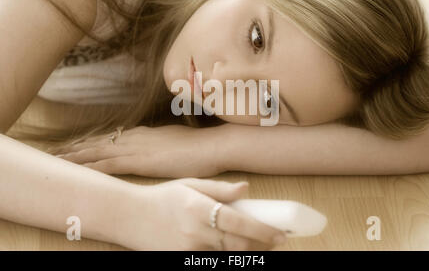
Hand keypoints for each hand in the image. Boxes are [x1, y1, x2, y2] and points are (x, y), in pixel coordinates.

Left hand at [54, 125, 225, 177]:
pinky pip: (109, 164)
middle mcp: (135, 138)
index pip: (110, 138)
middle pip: (99, 142)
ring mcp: (137, 148)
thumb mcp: (176, 142)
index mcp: (144, 133)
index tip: (75, 146)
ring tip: (57, 160)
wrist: (212, 146)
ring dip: (76, 156)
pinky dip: (91, 166)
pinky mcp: (140, 160)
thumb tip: (155, 149)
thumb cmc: (200, 146)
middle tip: (56, 151)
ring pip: (98, 151)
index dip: (91, 142)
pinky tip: (78, 170)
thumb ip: (160, 145)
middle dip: (76, 148)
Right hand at [116, 178, 287, 249]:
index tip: (280, 234)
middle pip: (238, 245)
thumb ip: (219, 189)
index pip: (238, 222)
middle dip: (261, 245)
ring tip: (258, 245)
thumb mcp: (190, 184)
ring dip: (246, 253)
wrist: (130, 216)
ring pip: (227, 256)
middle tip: (276, 241)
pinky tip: (232, 250)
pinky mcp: (180, 260)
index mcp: (198, 208)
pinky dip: (225, 257)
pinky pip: (210, 262)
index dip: (263, 230)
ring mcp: (187, 250)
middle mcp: (195, 232)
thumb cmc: (162, 197)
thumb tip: (246, 188)